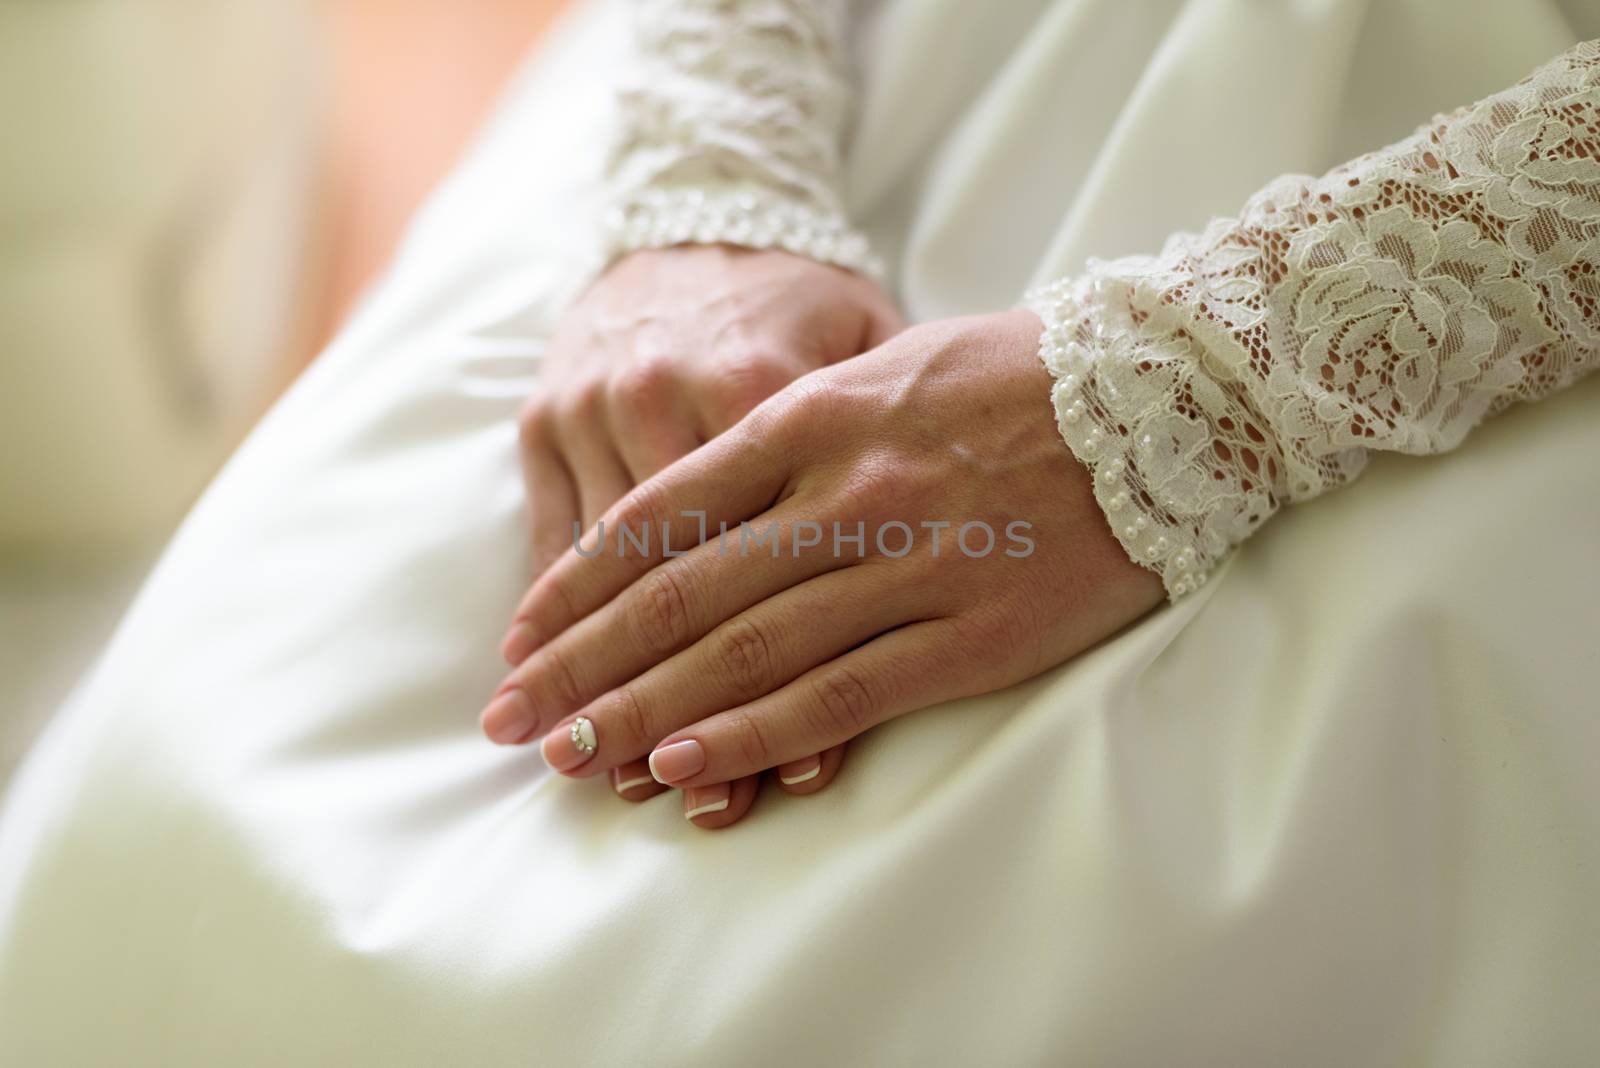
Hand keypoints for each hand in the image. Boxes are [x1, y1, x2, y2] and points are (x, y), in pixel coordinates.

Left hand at [483, 308, 1164, 826]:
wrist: (1165, 391)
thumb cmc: (1010, 374)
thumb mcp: (880, 363)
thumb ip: (785, 429)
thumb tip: (688, 501)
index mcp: (812, 414)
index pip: (663, 512)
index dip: (579, 583)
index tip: (522, 635)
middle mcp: (847, 488)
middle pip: (684, 593)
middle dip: (585, 661)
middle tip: (513, 717)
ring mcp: (913, 561)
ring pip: (749, 650)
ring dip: (647, 710)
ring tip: (574, 756)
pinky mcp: (975, 628)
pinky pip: (845, 692)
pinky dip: (757, 732)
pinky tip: (689, 766)